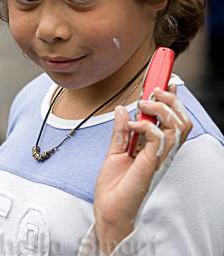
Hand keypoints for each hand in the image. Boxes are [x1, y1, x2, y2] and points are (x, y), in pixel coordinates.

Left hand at [94, 85, 191, 254]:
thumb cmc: (115, 186)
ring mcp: (159, 157)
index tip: (166, 80)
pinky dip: (146, 125)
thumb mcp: (115, 151)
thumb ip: (121, 130)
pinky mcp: (151, 163)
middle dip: (170, 98)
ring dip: (160, 108)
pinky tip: (133, 126)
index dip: (173, 99)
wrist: (109, 210)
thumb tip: (121, 109)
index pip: (173, 119)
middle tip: (153, 91)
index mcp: (156, 146)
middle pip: (182, 119)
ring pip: (177, 125)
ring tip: (143, 104)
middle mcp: (162, 150)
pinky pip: (158, 138)